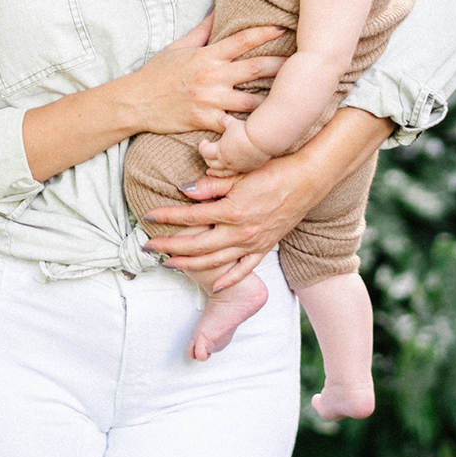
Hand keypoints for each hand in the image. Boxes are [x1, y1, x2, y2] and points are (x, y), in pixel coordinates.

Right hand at [126, 17, 286, 136]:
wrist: (135, 102)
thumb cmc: (157, 74)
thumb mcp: (179, 47)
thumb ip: (203, 30)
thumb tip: (219, 9)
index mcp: (207, 56)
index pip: (241, 41)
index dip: (265, 33)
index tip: (286, 27)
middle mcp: (211, 77)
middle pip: (256, 69)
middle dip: (283, 65)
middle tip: (308, 63)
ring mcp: (210, 101)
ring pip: (252, 102)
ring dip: (276, 102)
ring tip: (299, 99)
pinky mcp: (205, 121)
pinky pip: (234, 127)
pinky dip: (250, 130)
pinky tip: (270, 131)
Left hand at [142, 151, 317, 290]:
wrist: (308, 179)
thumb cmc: (272, 171)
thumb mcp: (238, 174)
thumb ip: (209, 185)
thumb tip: (182, 190)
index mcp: (231, 211)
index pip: (189, 217)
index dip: (166, 217)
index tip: (148, 215)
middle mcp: (240, 232)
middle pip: (197, 245)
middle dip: (169, 246)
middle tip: (147, 246)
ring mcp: (253, 243)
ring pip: (215, 261)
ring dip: (189, 264)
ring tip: (169, 263)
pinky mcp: (265, 247)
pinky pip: (244, 269)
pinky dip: (228, 279)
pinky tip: (214, 286)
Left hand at [199, 114, 270, 176]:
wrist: (261, 140)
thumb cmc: (244, 131)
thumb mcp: (232, 123)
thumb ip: (224, 121)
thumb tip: (221, 116)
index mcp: (219, 150)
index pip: (205, 152)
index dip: (202, 147)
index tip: (204, 142)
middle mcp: (226, 161)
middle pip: (211, 163)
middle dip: (207, 158)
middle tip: (207, 154)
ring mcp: (236, 166)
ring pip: (221, 172)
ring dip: (215, 171)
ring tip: (210, 171)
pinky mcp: (246, 168)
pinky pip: (234, 173)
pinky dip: (228, 172)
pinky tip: (228, 171)